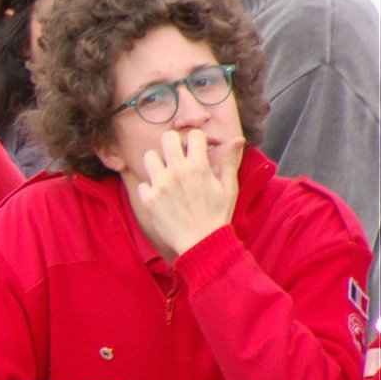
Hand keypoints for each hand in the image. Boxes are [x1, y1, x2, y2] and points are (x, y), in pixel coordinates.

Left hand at [125, 130, 242, 256]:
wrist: (202, 244)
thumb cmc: (217, 216)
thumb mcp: (229, 188)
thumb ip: (229, 161)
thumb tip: (238, 138)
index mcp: (198, 167)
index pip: (193, 135)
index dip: (197, 140)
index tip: (197, 149)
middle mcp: (176, 172)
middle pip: (167, 138)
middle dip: (173, 143)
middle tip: (178, 155)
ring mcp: (160, 185)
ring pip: (149, 157)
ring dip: (157, 163)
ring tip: (166, 173)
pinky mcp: (148, 199)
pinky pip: (143, 184)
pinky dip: (150, 189)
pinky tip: (160, 196)